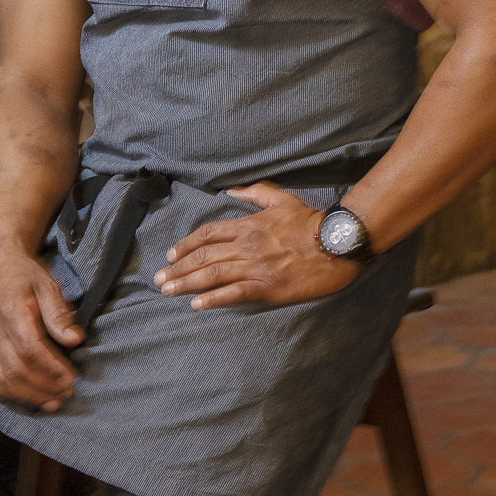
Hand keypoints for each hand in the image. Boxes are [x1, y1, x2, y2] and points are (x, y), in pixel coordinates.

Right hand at [0, 246, 84, 411]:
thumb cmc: (26, 275)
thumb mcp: (49, 285)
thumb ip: (60, 314)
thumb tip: (76, 340)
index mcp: (11, 312)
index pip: (30, 351)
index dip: (52, 369)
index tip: (73, 378)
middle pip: (15, 370)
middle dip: (44, 387)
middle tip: (68, 392)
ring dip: (27, 396)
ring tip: (52, 401)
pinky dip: (4, 395)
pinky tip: (26, 399)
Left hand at [155, 182, 359, 310]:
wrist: (336, 243)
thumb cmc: (310, 221)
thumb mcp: (282, 199)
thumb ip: (255, 193)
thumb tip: (232, 190)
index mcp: (247, 225)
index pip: (208, 234)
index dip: (186, 244)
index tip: (172, 254)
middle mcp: (246, 245)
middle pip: (203, 256)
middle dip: (178, 267)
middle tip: (159, 278)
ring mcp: (255, 266)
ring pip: (212, 275)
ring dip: (186, 283)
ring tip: (167, 291)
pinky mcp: (267, 286)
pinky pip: (233, 293)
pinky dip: (212, 299)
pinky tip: (196, 306)